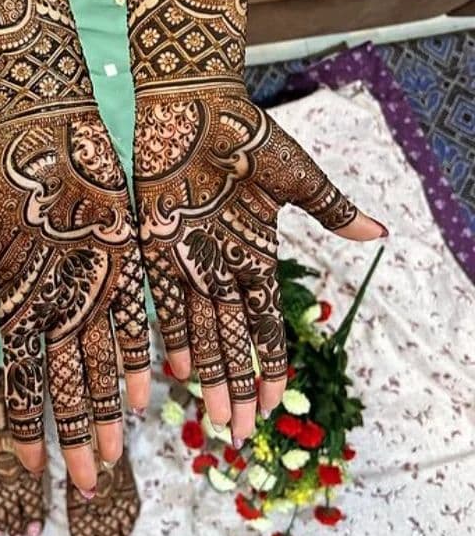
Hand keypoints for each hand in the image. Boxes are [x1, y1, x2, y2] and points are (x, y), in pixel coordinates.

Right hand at [0, 103, 149, 491]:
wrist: (49, 135)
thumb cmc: (0, 186)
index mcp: (16, 306)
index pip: (20, 380)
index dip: (25, 423)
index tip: (34, 467)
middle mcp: (56, 307)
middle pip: (66, 384)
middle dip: (76, 431)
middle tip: (88, 482)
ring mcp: (91, 289)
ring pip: (101, 364)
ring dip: (107, 407)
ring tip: (116, 453)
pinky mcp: (122, 267)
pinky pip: (133, 321)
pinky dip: (137, 356)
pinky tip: (145, 392)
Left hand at [134, 83, 384, 444]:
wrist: (189, 103)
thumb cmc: (245, 133)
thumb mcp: (294, 175)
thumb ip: (330, 209)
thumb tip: (382, 231)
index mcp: (255, 249)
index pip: (266, 320)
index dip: (271, 361)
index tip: (276, 400)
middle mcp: (219, 263)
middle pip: (231, 338)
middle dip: (236, 384)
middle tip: (239, 432)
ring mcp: (186, 257)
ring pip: (198, 330)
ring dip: (206, 374)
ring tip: (211, 418)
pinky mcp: (154, 245)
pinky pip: (159, 301)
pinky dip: (168, 335)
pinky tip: (171, 373)